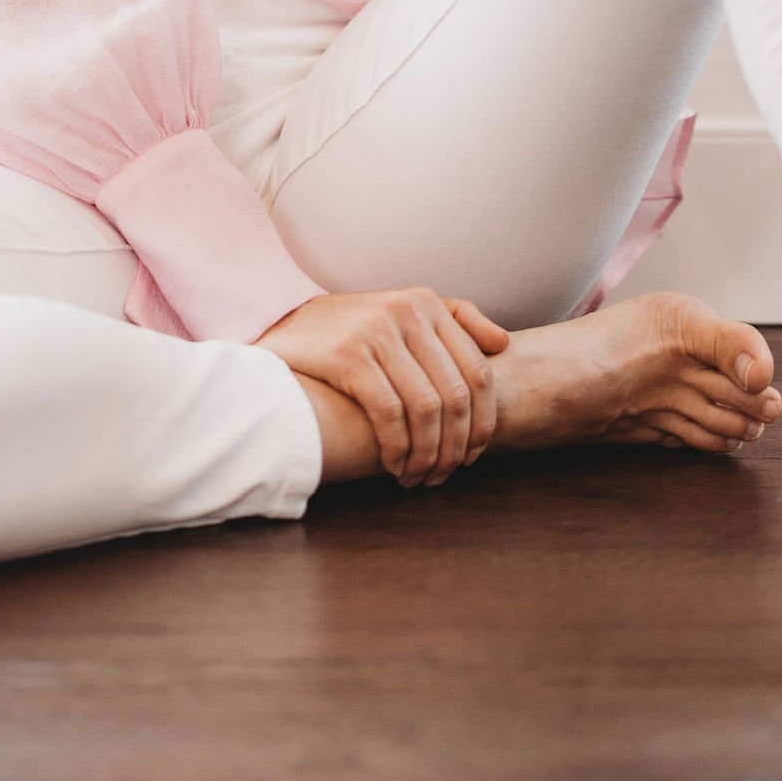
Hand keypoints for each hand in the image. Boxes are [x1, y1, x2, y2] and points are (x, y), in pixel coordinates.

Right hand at [255, 287, 511, 485]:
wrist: (279, 327)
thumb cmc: (346, 331)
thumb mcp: (401, 313)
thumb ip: (453, 321)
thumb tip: (501, 343)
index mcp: (427, 303)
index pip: (479, 373)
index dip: (482, 423)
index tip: (472, 456)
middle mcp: (407, 311)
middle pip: (456, 396)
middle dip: (455, 448)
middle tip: (443, 475)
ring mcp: (377, 331)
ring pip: (427, 409)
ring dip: (427, 455)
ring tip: (417, 476)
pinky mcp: (348, 354)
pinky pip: (390, 414)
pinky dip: (399, 449)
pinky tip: (394, 465)